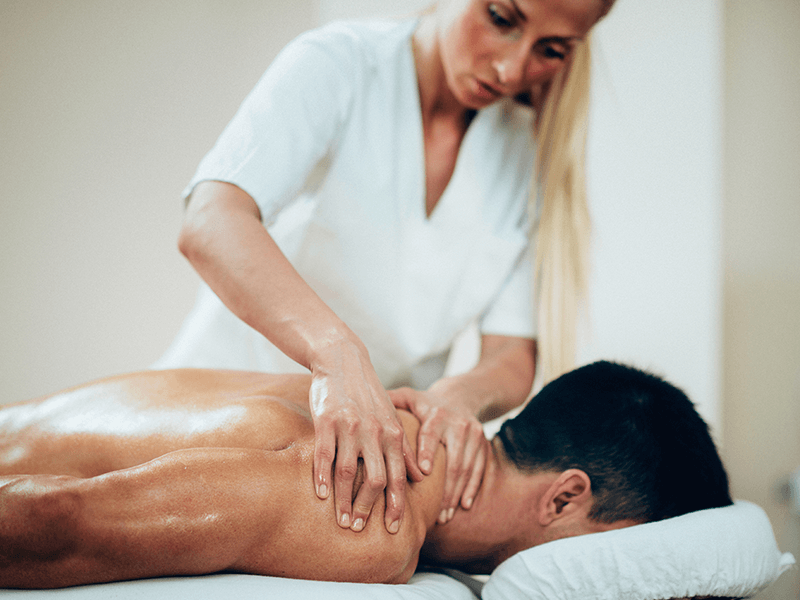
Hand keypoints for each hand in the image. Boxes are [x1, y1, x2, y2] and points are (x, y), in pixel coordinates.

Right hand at [309, 342, 422, 534]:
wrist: (343, 359)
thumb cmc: (368, 393)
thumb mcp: (392, 417)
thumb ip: (405, 448)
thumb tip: (421, 477)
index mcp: (392, 433)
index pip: (398, 477)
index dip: (396, 505)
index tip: (393, 528)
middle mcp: (374, 432)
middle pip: (376, 479)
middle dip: (369, 508)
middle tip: (359, 528)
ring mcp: (349, 427)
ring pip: (348, 472)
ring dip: (345, 500)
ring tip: (341, 520)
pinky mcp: (326, 421)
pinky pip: (323, 455)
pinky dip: (321, 477)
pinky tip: (320, 495)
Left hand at [389, 388, 488, 523]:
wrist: (462, 395)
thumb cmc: (426, 403)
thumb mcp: (410, 397)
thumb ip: (390, 402)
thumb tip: (364, 407)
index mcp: (437, 414)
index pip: (430, 434)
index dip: (427, 452)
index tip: (422, 473)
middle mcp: (458, 424)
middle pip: (453, 459)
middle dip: (444, 488)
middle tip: (434, 513)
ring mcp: (474, 435)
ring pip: (466, 468)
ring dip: (455, 494)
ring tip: (444, 516)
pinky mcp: (483, 444)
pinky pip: (479, 469)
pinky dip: (471, 488)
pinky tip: (463, 506)